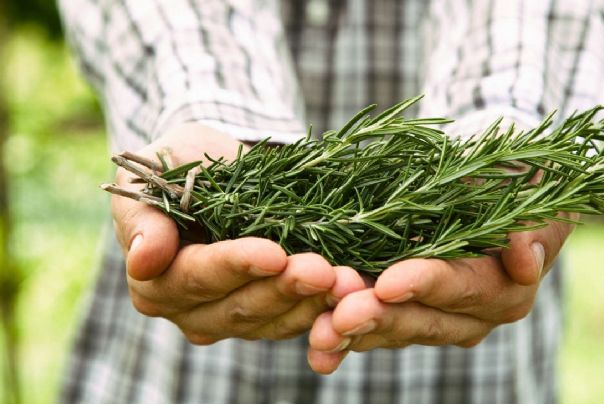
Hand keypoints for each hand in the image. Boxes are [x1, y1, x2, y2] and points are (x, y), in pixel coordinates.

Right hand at [112, 123, 364, 342]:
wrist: (220, 172)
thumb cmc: (180, 166)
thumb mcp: (152, 173)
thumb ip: (143, 215)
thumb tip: (144, 258)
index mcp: (156, 280)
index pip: (196, 277)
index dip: (235, 266)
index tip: (273, 254)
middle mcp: (190, 311)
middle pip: (239, 307)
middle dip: (284, 288)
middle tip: (323, 270)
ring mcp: (231, 319)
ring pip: (273, 321)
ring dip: (313, 303)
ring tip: (348, 281)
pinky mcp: (268, 317)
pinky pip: (297, 320)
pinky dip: (326, 307)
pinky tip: (354, 289)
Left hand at [306, 214, 575, 373]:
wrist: (488, 189)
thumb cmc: (511, 184)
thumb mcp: (529, 192)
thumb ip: (533, 230)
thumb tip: (525, 260)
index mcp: (503, 290)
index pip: (461, 288)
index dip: (425, 285)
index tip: (388, 283)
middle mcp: (469, 317)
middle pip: (421, 320)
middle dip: (379, 318)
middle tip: (339, 316)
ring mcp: (431, 319)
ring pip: (390, 331)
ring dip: (353, 334)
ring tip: (319, 335)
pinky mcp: (401, 315)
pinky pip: (371, 329)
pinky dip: (342, 334)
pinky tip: (316, 341)